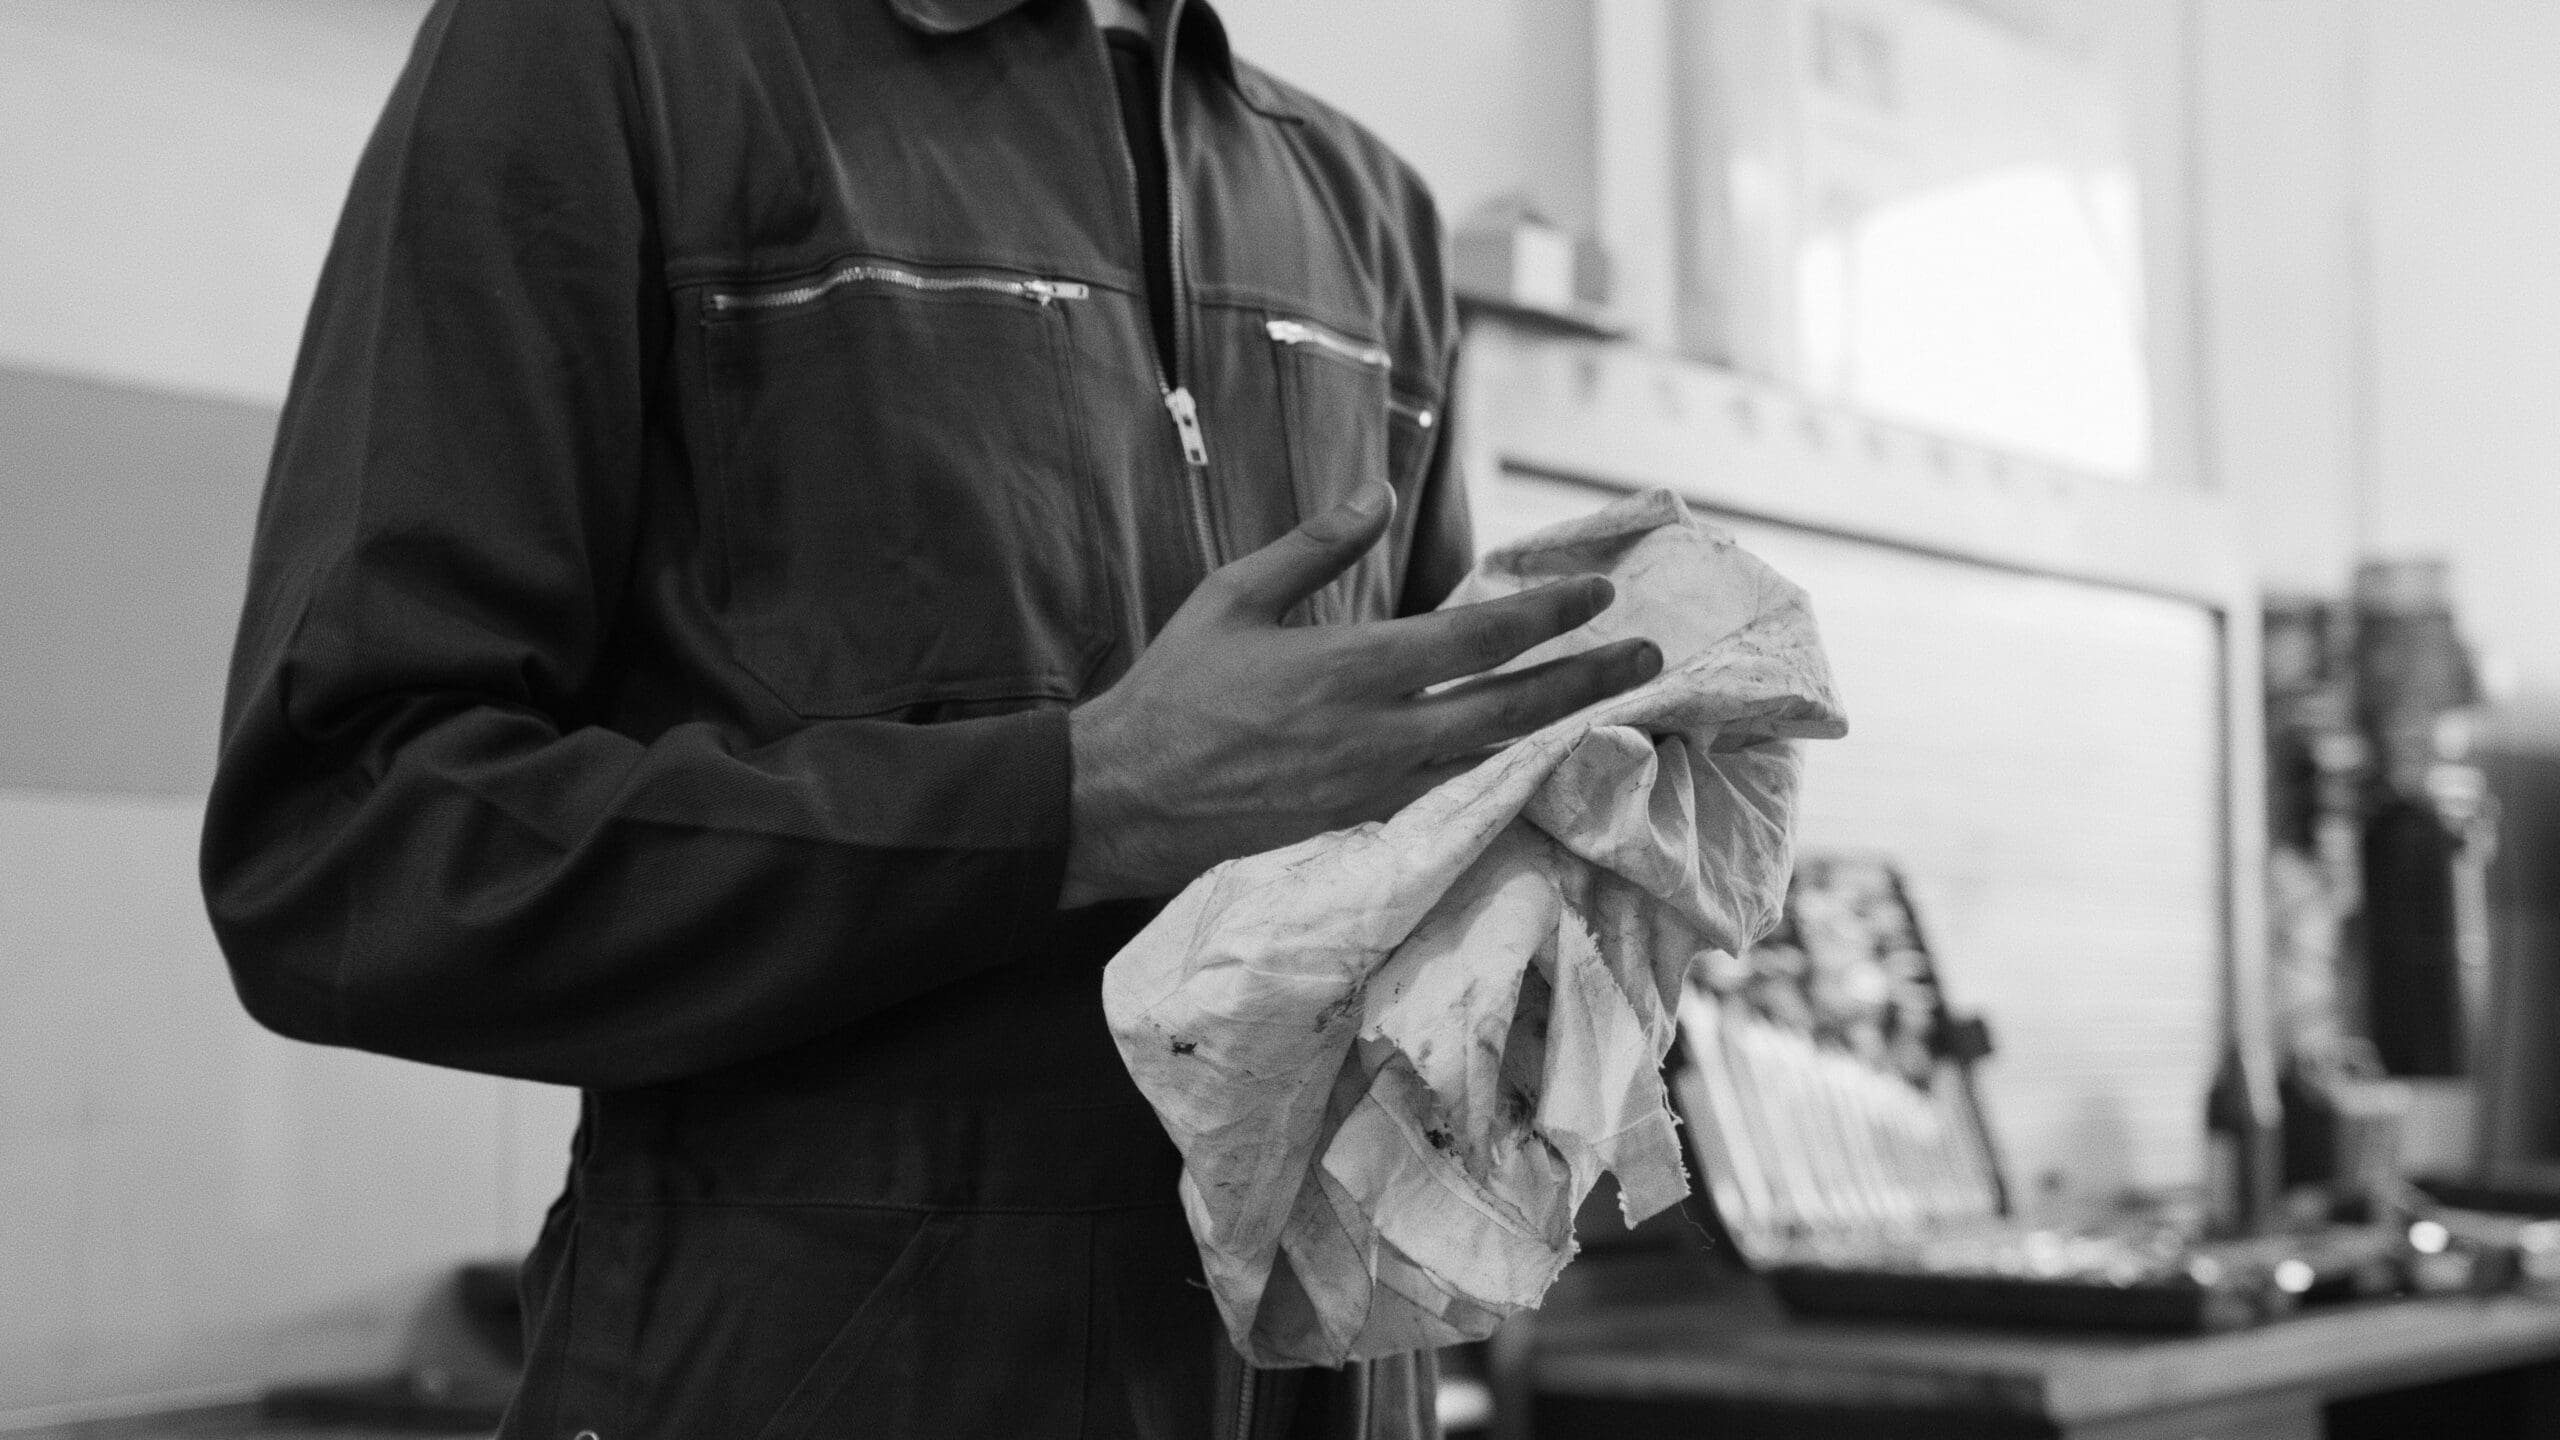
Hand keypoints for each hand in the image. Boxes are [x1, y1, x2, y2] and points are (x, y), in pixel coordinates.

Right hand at [1061, 481, 1660, 905]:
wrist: (1125, 800)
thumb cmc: (1175, 689)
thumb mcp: (1234, 595)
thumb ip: (1315, 545)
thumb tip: (1377, 489)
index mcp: (1351, 669)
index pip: (1478, 639)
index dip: (1549, 615)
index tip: (1600, 594)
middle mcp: (1378, 735)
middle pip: (1511, 707)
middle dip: (1589, 679)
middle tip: (1651, 658)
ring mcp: (1375, 788)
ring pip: (1492, 759)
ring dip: (1558, 729)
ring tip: (1613, 706)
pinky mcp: (1361, 823)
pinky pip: (1452, 796)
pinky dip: (1501, 772)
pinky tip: (1530, 757)